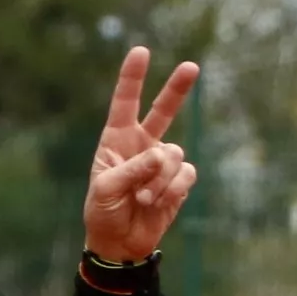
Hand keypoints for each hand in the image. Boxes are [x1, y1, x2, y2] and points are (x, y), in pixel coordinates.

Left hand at [83, 47, 201, 263]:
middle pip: (163, 111)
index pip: (125, 103)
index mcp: (116, 140)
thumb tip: (160, 155)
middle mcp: (142, 144)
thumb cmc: (104, 213)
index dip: (132, 78)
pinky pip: (185, 175)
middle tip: (192, 67)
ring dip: (159, 179)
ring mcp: (162, 162)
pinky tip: (157, 203)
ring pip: (174, 155)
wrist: (120, 244)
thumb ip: (131, 169)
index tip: (141, 51)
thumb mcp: (106, 190)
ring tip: (142, 198)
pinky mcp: (178, 181)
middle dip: (177, 89)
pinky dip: (172, 189)